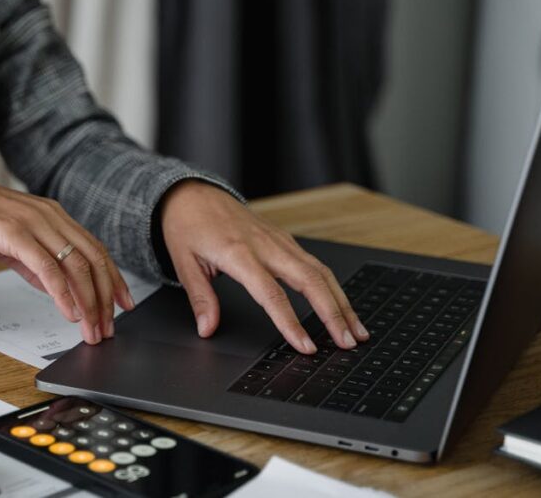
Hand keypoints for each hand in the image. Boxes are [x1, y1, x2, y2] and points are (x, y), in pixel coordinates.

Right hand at [0, 173, 134, 343]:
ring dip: (88, 301)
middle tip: (109, 326)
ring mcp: (35, 223)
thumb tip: (59, 291)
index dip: (114, 278)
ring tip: (91, 328)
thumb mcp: (17, 244)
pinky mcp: (16, 233)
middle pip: (93, 259)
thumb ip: (39, 264)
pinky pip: (48, 267)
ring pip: (76, 265)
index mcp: (56, 217)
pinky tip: (69, 312)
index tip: (124, 303)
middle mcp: (52, 217)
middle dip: (106, 297)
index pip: (96, 249)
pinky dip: (63, 293)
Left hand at [160, 180, 367, 353]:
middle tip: (347, 342)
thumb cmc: (187, 225)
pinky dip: (332, 287)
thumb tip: (207, 329)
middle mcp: (265, 245)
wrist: (193, 193)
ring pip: (320, 271)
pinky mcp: (285, 239)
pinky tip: (341, 304)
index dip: (290, 323)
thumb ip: (200, 298)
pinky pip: (315, 264)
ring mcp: (279, 240)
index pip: (271, 294)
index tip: (305, 347)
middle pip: (310, 281)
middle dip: (333, 314)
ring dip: (342, 302)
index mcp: (238, 253)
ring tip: (356, 330)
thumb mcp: (183, 262)